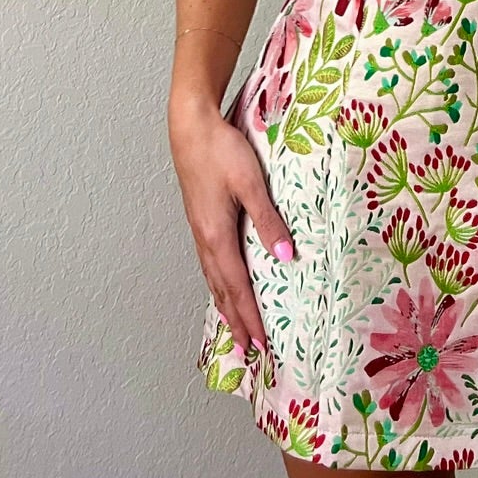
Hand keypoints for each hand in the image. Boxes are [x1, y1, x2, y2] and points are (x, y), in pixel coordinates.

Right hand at [169, 97, 293, 358]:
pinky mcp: (201, 219)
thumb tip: (287, 256)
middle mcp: (205, 239)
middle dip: (238, 321)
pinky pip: (210, 263)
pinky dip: (218, 284)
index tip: (261, 344)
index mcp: (217, 236)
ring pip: (214, 279)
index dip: (250, 317)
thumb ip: (268, 219)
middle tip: (250, 350)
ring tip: (236, 328)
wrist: (190, 127)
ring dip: (226, 306)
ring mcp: (200, 230)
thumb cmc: (221, 150)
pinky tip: (223, 283)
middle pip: (222, 291)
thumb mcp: (250, 182)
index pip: (237, 288)